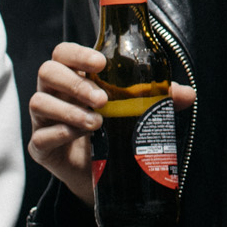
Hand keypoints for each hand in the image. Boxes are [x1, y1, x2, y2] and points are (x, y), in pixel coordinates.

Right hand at [26, 42, 194, 206]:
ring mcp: (44, 120)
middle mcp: (54, 93)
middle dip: (75, 82)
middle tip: (103, 98)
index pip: (64, 53)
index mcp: (74, 77)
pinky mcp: (41, 147)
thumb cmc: (115, 129)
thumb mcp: (137, 110)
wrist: (102, 173)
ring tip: (97, 122)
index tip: (101, 61)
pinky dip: (60, 133)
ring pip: (39, 102)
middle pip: (47, 72)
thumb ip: (160, 98)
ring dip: (68, 110)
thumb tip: (188, 93)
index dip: (78, 53)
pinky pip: (40, 136)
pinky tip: (78, 136)